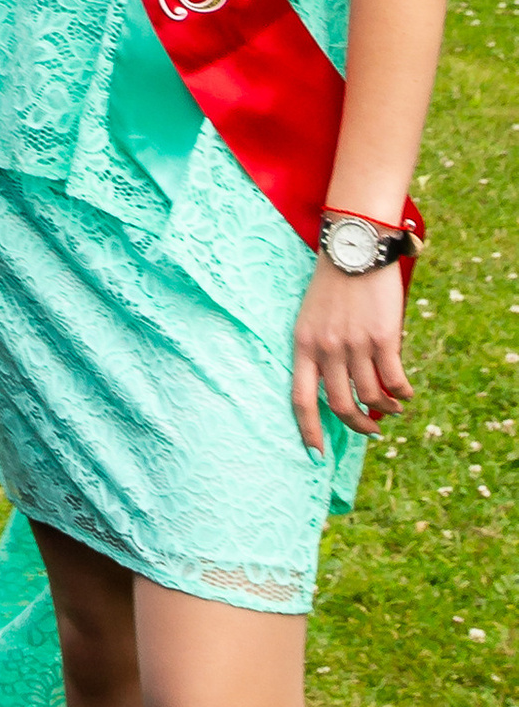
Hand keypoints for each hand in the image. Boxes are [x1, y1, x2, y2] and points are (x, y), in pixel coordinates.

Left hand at [292, 252, 410, 453]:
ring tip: (393, 407)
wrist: (353, 250)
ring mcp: (355, 344)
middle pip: (341, 405)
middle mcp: (326, 349)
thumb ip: (320, 352)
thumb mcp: (312, 318)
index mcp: (302, 346)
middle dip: (358, 425)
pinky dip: (402, 393)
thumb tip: (341, 389)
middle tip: (372, 430)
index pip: (300, 400)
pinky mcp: (383, 338)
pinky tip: (406, 394)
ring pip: (371, 396)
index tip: (315, 456)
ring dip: (385, 408)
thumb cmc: (332, 285)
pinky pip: (395, 379)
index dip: (308, 431)